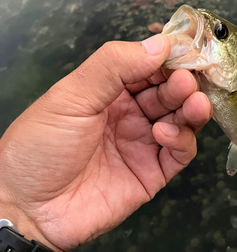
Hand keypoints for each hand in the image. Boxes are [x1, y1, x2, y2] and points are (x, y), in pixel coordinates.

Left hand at [0, 35, 211, 251]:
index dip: (168, 59)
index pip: (148, 68)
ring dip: (191, 110)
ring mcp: (143, 145)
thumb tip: (161, 44)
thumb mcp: (71, 97)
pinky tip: (165, 134)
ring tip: (192, 104)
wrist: (30, 208)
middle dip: (182, 84)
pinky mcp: (152, 175)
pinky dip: (181, 141)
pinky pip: (179, 154)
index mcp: (109, 92)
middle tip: (186, 82)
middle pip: (169, 93)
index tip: (185, 51)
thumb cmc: (41, 146)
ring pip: (181, 121)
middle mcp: (130, 115)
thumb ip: (113, 66)